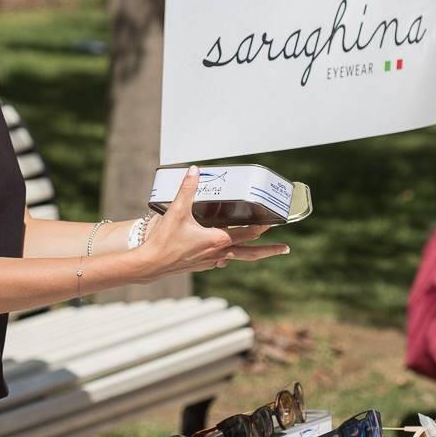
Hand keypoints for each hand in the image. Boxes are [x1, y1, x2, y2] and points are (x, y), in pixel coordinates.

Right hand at [141, 167, 289, 275]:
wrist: (151, 265)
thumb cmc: (164, 242)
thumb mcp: (177, 212)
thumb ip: (187, 189)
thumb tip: (194, 171)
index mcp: (218, 240)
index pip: (247, 233)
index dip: (261, 227)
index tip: (272, 223)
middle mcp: (218, 253)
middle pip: (250, 252)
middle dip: (268, 250)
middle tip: (284, 248)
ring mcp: (211, 261)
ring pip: (236, 257)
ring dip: (249, 253)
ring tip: (260, 251)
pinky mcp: (201, 265)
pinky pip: (221, 260)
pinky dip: (228, 255)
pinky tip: (225, 253)